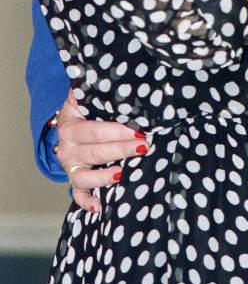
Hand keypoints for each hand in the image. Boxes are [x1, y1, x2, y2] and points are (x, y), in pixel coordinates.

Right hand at [55, 90, 147, 212]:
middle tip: (144, 146)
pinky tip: (99, 207)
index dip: (117, 131)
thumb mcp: (88, 95)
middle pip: (95, 152)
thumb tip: (119, 76)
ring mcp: (70, 165)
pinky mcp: (74, 179)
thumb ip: (101, 89)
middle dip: (121, 150)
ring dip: (105, 178)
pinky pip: (77, 194)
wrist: (72, 121)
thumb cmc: (88, 107)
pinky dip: (86, 202)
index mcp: (71, 124)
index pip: (94, 130)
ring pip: (85, 177)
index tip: (139, 130)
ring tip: (123, 173)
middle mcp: (67, 147)